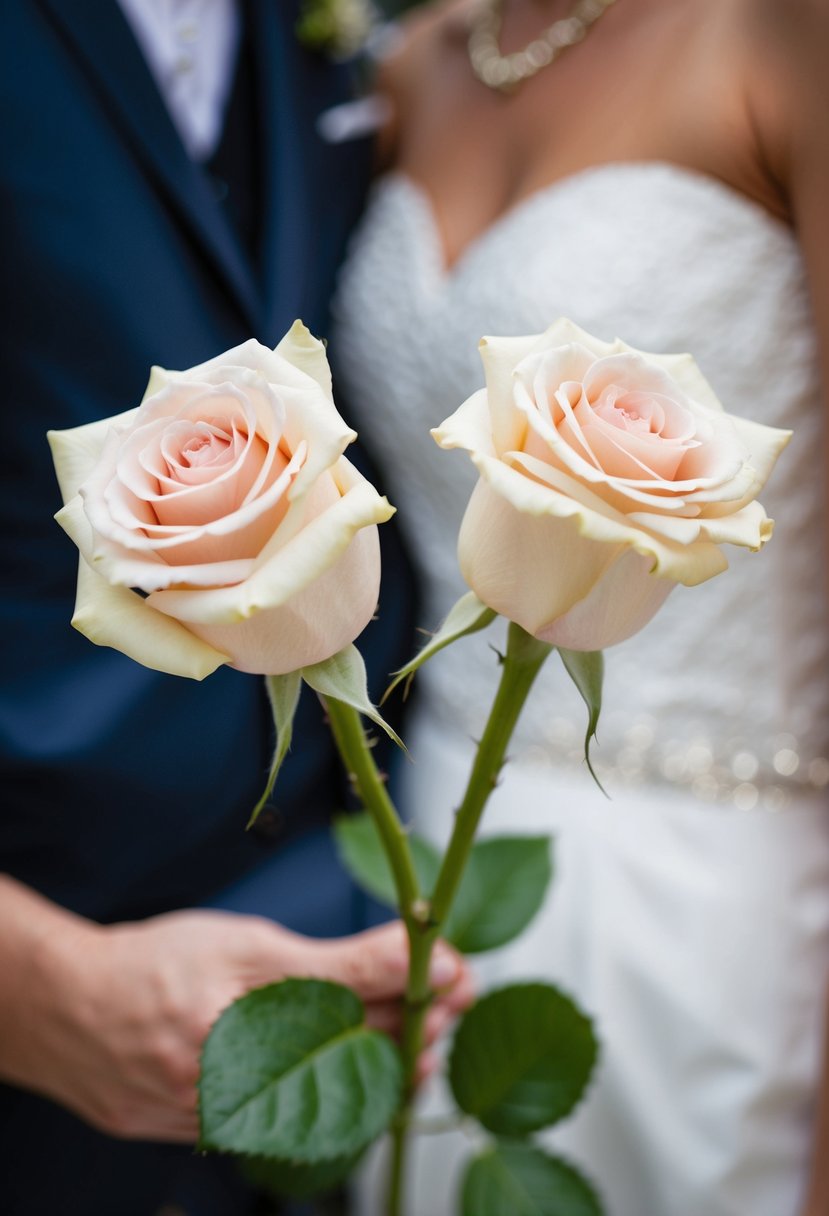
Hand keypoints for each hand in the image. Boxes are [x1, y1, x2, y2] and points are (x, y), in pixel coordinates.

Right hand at [9, 906, 470, 1143]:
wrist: (69, 1011)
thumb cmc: (155, 967)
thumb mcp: (252, 947)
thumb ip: (342, 964)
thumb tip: (421, 956)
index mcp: (260, 1046)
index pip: (375, 1026)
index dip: (429, 994)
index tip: (459, 968)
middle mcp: (252, 1100)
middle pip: (364, 1066)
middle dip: (422, 1023)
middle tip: (457, 989)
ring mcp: (237, 1126)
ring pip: (338, 1094)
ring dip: (391, 1052)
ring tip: (424, 1019)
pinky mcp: (223, 1136)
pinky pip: (301, 1112)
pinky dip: (341, 1077)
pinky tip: (366, 1050)